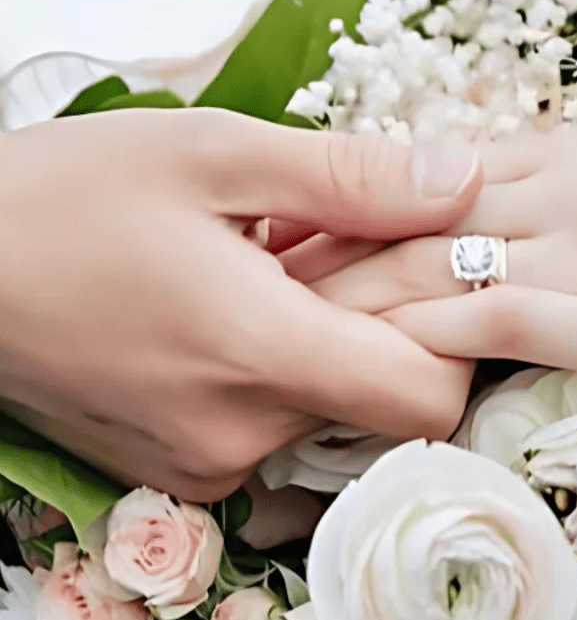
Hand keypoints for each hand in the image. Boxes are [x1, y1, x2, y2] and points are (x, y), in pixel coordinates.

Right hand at [0, 109, 480, 500]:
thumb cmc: (68, 196)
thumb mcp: (216, 153)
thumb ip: (354, 177)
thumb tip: (464, 182)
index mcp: (256, 354)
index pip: (429, 395)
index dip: (454, 333)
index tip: (428, 266)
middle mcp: (239, 434)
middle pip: (380, 393)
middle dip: (385, 314)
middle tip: (334, 237)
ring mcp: (206, 462)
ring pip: (329, 404)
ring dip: (328, 332)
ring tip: (271, 261)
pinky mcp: (181, 466)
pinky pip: (275, 418)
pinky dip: (281, 361)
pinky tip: (237, 301)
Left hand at [305, 126, 576, 410]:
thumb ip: (532, 196)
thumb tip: (454, 215)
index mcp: (547, 158)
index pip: (412, 173)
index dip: (338, 204)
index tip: (283, 233)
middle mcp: (549, 194)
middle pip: (402, 216)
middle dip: (322, 250)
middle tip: (254, 279)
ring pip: (431, 267)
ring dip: (349, 298)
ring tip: (280, 324)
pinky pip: (489, 323)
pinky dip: (422, 341)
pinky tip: (371, 363)